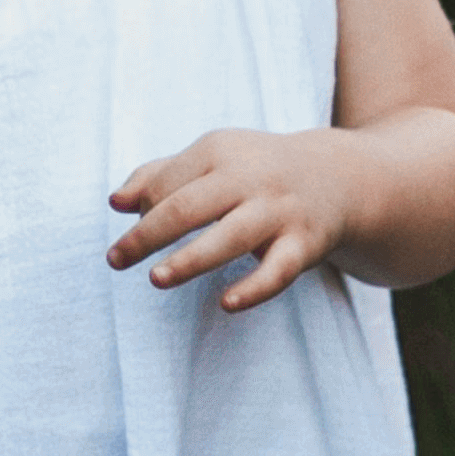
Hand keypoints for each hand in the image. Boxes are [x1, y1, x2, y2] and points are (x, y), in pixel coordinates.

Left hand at [107, 128, 372, 309]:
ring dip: (190, 259)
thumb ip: (159, 176)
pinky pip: (278, 270)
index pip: (168, 183)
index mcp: (219, 151)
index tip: (131, 232)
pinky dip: (254, 288)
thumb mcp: (211, 158)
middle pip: (189, 207)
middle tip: (115, 260)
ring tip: (155, 279)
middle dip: (149, 235)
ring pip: (230, 237)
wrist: (339, 177)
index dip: (143, 210)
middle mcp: (249, 177)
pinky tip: (226, 304)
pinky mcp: (304, 244)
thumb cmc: (256, 170)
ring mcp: (278, 211)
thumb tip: (115, 202)